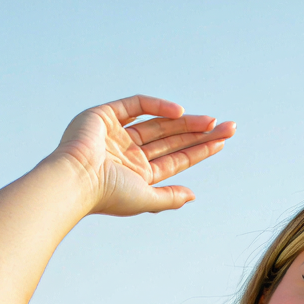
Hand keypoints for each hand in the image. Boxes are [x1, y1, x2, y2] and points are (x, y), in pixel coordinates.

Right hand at [48, 94, 234, 216]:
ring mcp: (117, 133)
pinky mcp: (105, 115)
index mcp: (137, 174)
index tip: (222, 142)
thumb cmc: (107, 195)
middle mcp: (128, 153)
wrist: (75, 180)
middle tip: (228, 127)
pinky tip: (180, 112)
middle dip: (199, 133)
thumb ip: (169, 198)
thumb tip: (193, 196)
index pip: (175, 159)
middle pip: (172, 139)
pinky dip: (158, 106)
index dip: (199, 150)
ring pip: (159, 123)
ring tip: (213, 121)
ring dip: (186, 121)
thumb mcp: (145, 199)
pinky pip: (137, 104)